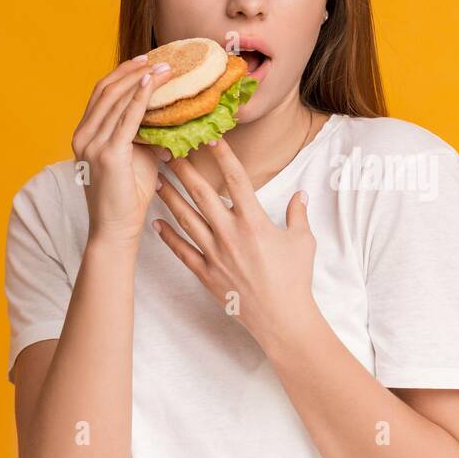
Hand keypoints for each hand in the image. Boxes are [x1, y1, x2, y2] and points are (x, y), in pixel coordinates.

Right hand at [71, 54, 174, 245]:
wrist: (116, 229)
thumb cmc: (128, 197)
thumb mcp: (136, 157)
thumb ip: (145, 135)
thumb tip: (168, 117)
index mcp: (84, 135)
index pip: (101, 95)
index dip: (121, 74)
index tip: (144, 60)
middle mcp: (82, 136)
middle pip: (106, 90)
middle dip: (132, 70)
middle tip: (157, 57)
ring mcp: (91, 144)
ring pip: (116, 100)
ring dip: (140, 79)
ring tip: (164, 67)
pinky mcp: (107, 154)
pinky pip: (126, 118)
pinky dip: (140, 98)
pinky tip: (153, 84)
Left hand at [152, 137, 318, 343]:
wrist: (282, 319)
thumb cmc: (295, 280)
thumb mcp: (303, 242)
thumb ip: (298, 215)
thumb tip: (300, 195)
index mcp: (255, 222)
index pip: (236, 180)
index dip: (223, 157)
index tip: (212, 138)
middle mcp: (230, 234)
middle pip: (202, 194)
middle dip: (185, 171)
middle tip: (170, 152)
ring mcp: (215, 254)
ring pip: (186, 219)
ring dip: (170, 198)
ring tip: (156, 180)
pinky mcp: (206, 274)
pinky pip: (182, 251)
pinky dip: (167, 237)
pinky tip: (155, 223)